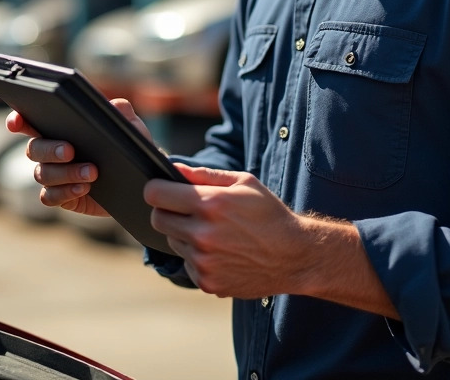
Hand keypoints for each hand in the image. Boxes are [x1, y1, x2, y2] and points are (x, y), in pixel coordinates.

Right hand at [6, 99, 153, 217]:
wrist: (138, 183)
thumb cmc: (128, 148)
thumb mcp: (131, 129)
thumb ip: (123, 114)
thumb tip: (116, 105)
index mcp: (60, 128)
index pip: (30, 121)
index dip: (18, 120)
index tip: (16, 122)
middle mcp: (50, 152)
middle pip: (33, 149)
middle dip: (50, 149)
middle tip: (71, 151)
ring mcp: (53, 176)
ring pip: (42, 174)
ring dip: (66, 173)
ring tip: (92, 173)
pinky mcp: (61, 196)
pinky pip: (49, 197)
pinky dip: (65, 192)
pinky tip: (84, 189)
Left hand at [143, 164, 309, 298]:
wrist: (293, 256)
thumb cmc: (269, 214)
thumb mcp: (243, 183)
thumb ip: (204, 174)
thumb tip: (173, 168)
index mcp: (210, 205)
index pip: (155, 195)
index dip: (156, 189)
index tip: (161, 190)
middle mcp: (202, 235)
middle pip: (157, 220)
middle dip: (167, 212)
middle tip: (185, 210)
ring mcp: (203, 262)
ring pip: (172, 243)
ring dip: (184, 236)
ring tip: (213, 232)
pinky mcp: (207, 282)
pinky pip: (187, 264)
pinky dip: (197, 258)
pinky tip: (220, 252)